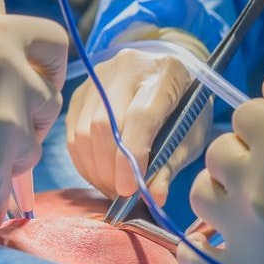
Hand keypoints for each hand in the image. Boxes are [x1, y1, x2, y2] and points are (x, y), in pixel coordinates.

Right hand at [0, 12, 68, 263]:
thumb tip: (14, 86)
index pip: (52, 40)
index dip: (48, 69)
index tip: (30, 91)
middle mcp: (0, 61)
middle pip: (47, 97)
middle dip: (25, 122)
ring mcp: (3, 109)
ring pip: (31, 144)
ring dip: (6, 161)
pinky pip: (11, 184)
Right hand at [67, 33, 210, 202]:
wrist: (168, 71)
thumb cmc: (185, 106)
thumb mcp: (190, 134)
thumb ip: (171, 163)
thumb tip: (154, 197)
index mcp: (165, 73)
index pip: (140, 118)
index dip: (130, 158)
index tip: (128, 190)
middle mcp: (128, 66)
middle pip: (104, 124)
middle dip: (109, 169)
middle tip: (119, 195)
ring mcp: (99, 75)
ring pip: (83, 130)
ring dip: (93, 168)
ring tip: (110, 186)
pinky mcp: (82, 89)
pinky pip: (73, 130)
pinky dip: (83, 159)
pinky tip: (99, 173)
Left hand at [178, 72, 263, 263]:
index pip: (247, 113)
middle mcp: (254, 189)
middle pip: (219, 152)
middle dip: (245, 154)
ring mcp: (243, 238)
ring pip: (200, 195)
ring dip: (222, 193)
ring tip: (254, 207)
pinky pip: (194, 257)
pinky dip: (197, 247)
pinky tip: (220, 241)